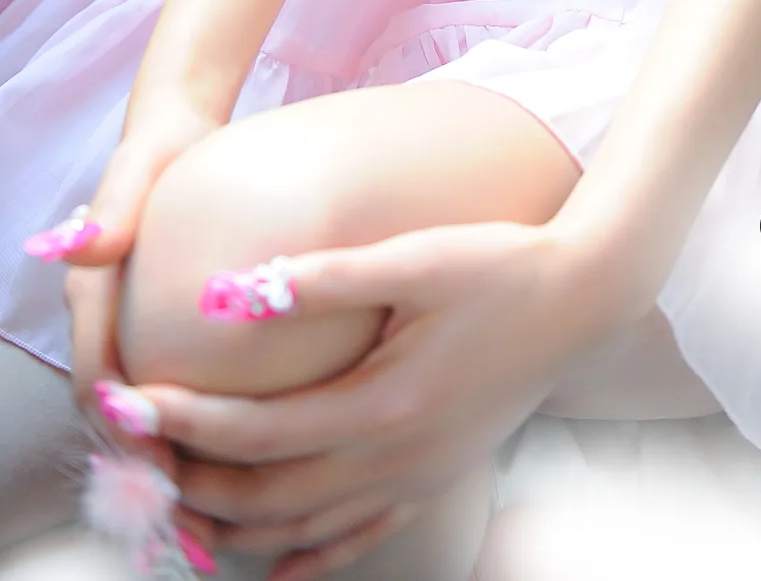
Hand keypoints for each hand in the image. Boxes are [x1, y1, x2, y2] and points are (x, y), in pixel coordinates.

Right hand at [41, 90, 227, 563]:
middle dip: (153, 471)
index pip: (98, 380)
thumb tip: (86, 247)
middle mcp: (107, 323)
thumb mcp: (137, 170)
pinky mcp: (169, 335)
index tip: (162, 465)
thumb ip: (112, 210)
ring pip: (149, 418)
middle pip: (120, 419)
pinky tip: (251, 461)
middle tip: (193, 521)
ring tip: (218, 520)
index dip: (125, 429)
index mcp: (92, 294)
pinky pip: (180, 394)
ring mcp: (135, 331)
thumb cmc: (159, 151)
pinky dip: (202, 435)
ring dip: (178, 468)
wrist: (176, 135)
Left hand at [107, 218, 626, 580]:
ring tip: (174, 496)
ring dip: (230, 524)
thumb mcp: (418, 258)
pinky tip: (271, 564)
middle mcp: (395, 458)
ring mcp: (416, 477)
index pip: (255, 434)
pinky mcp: (435, 477)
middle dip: (188, 481)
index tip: (128, 400)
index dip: (183, 422)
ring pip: (302, 533)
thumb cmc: (503, 263)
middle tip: (133, 450)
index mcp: (384, 405)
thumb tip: (231, 293)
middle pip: (265, 499)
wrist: (585, 294)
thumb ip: (326, 276)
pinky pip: (356, 540)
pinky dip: (303, 557)